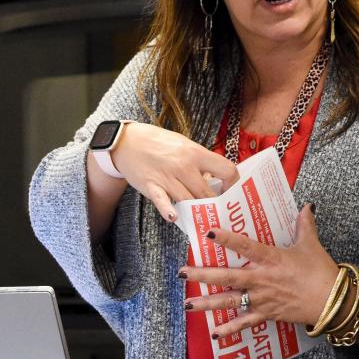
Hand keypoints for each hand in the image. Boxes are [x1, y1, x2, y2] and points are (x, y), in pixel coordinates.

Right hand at [109, 122, 237, 221]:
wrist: (127, 142)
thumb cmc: (159, 143)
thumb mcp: (185, 145)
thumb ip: (201, 160)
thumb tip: (219, 176)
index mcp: (196, 153)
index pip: (226, 170)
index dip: (232, 183)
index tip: (229, 190)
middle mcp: (184, 166)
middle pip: (208, 192)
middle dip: (216, 203)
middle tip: (219, 210)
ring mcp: (167, 177)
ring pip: (189, 200)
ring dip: (196, 210)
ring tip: (203, 217)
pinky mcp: (150, 186)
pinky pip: (162, 201)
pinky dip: (169, 210)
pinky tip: (175, 217)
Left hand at [180, 205, 338, 338]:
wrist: (332, 301)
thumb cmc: (321, 271)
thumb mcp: (311, 244)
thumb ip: (305, 224)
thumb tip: (307, 205)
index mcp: (272, 259)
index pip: (245, 246)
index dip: (227, 239)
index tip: (208, 232)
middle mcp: (262, 279)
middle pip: (227, 277)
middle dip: (202, 275)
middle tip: (182, 273)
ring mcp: (262, 298)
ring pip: (230, 301)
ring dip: (207, 303)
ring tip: (188, 304)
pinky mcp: (267, 313)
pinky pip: (245, 322)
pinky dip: (229, 329)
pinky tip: (213, 333)